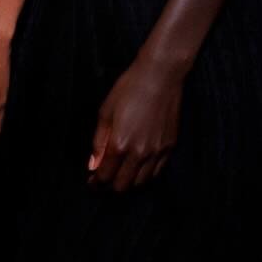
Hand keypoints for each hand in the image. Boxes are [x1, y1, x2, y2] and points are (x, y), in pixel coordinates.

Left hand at [89, 55, 183, 191]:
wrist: (160, 76)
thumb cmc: (129, 89)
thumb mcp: (105, 113)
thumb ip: (98, 142)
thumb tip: (93, 165)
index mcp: (120, 145)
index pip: (105, 176)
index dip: (96, 182)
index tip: (91, 181)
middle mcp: (140, 153)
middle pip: (123, 185)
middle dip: (110, 185)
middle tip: (104, 179)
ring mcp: (157, 151)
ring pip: (141, 182)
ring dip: (128, 182)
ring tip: (120, 174)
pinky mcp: (170, 147)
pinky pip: (157, 172)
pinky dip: (145, 175)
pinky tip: (137, 167)